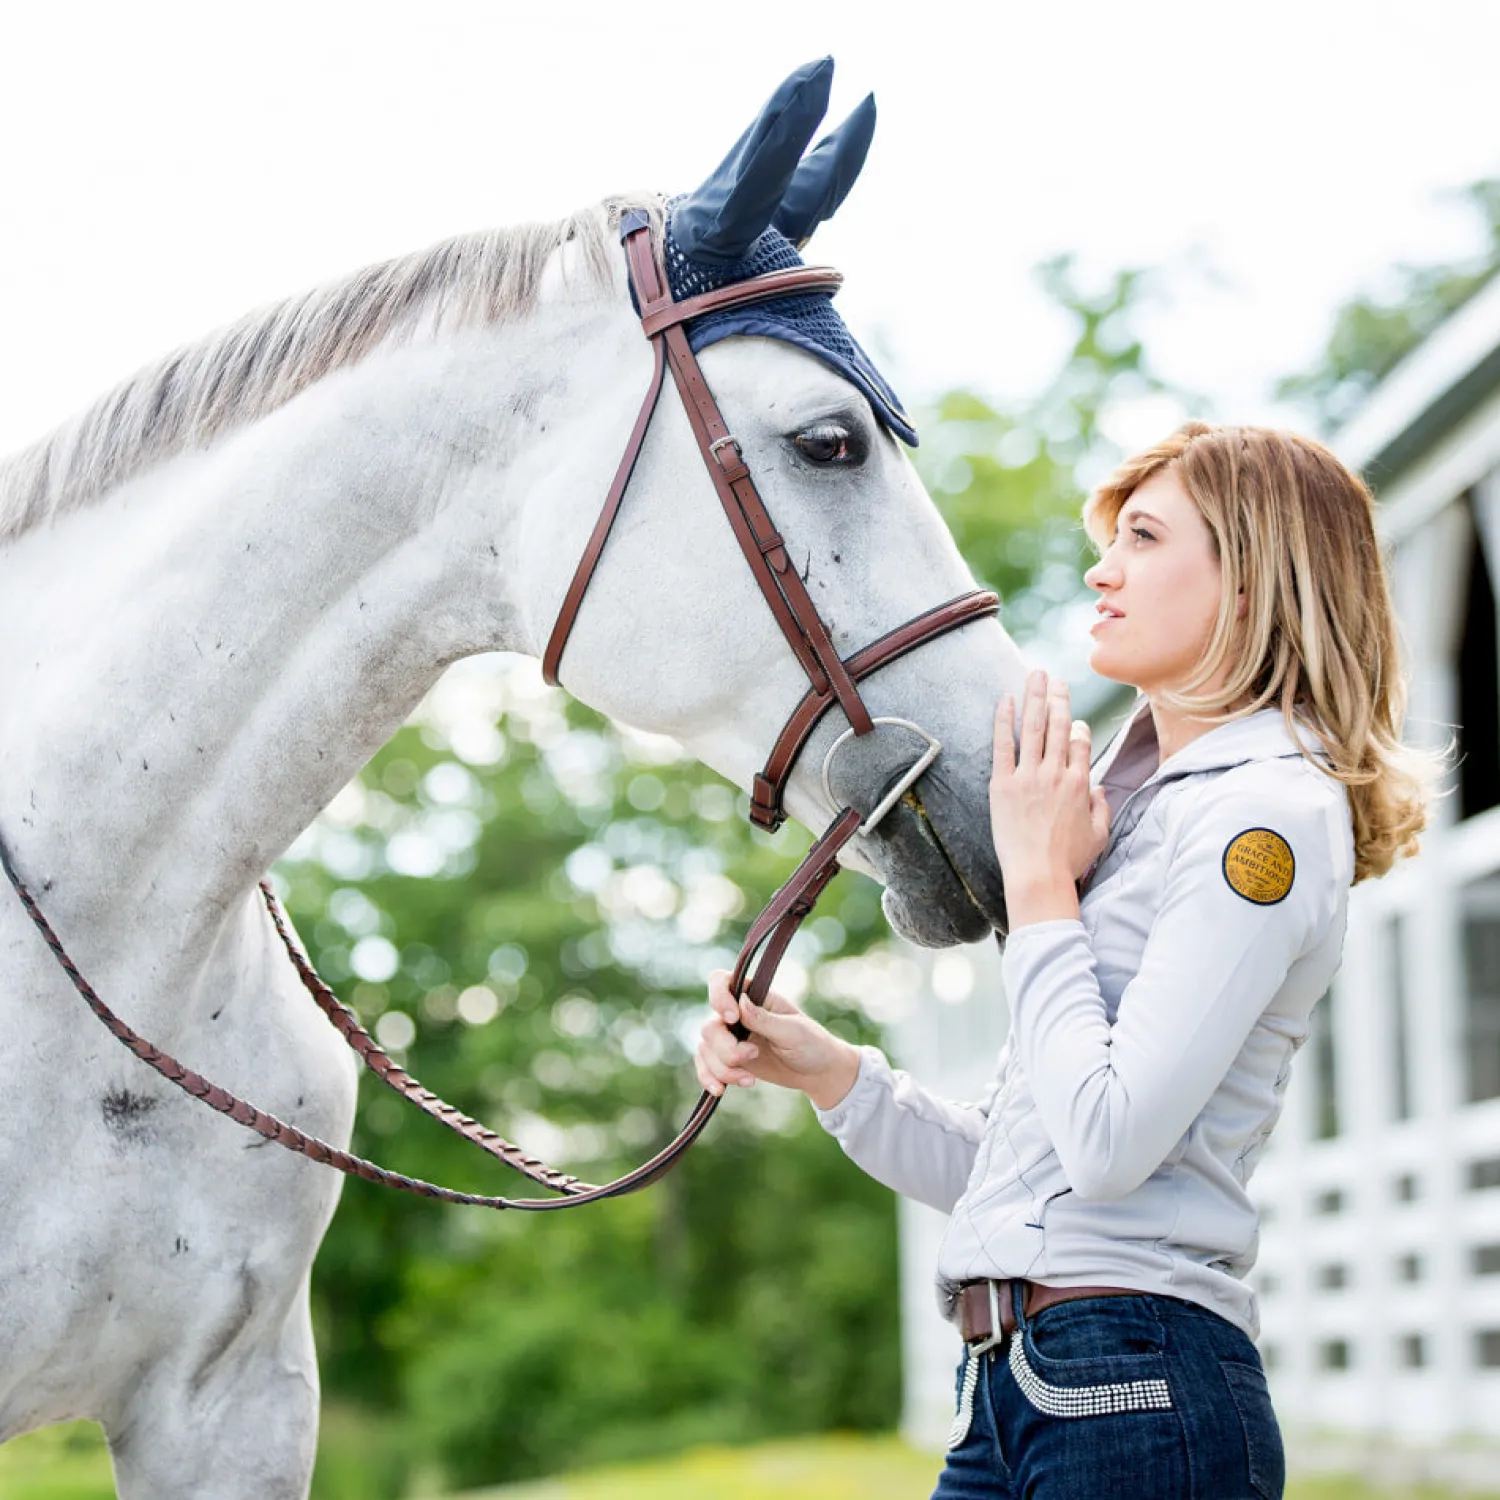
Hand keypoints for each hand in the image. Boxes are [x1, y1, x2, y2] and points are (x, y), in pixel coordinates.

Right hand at [695, 970, 859, 1109]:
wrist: (816, 1072)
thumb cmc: (811, 1043)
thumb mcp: (793, 1031)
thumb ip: (765, 1019)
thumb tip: (740, 1003)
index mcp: (754, 996)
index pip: (720, 982)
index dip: (718, 997)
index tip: (733, 1018)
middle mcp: (736, 1014)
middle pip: (711, 1026)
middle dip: (727, 1048)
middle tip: (753, 1055)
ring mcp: (730, 1037)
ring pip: (706, 1049)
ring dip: (723, 1069)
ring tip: (749, 1080)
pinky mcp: (728, 1060)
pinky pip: (705, 1066)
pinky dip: (709, 1078)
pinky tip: (721, 1091)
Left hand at [989, 671, 1109, 923]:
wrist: (1038, 876)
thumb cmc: (1069, 861)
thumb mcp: (1099, 835)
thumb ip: (1102, 807)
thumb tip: (1098, 787)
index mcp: (1081, 784)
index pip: (1081, 742)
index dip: (1079, 727)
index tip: (1076, 719)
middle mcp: (1056, 774)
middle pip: (1059, 726)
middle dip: (1057, 698)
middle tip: (1053, 678)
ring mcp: (1028, 777)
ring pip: (1034, 728)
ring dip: (1035, 697)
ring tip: (1034, 675)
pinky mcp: (1003, 784)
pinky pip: (1003, 745)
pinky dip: (1004, 720)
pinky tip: (1005, 700)